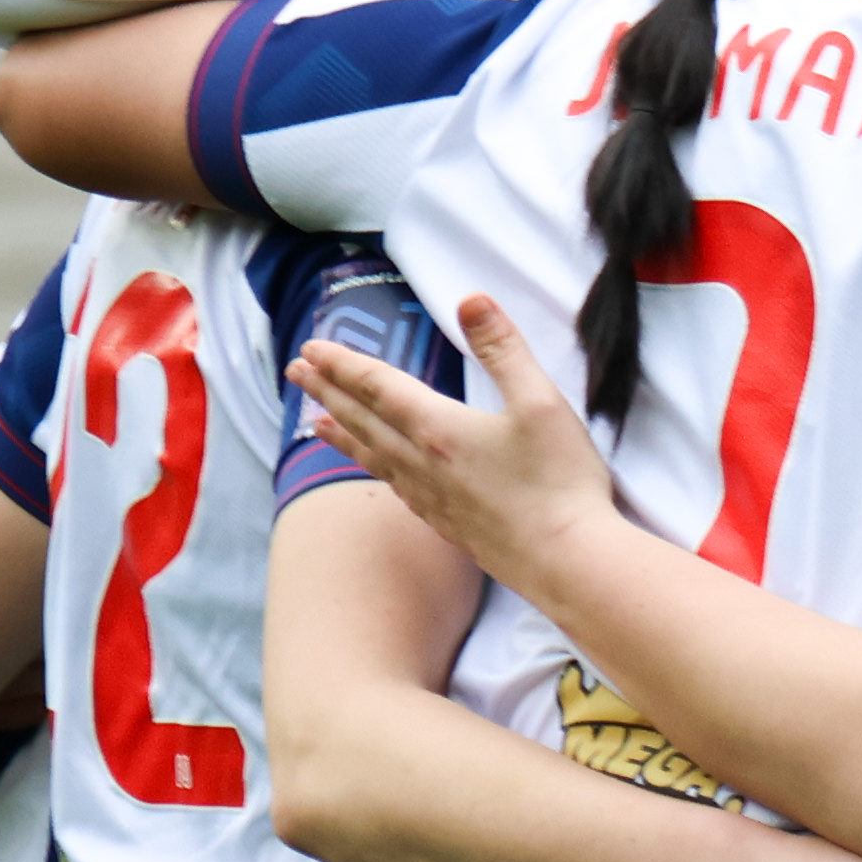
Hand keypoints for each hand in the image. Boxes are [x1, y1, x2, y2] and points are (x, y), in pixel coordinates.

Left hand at [288, 287, 625, 603]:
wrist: (566, 562)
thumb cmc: (559, 482)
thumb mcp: (539, 401)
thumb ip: (503, 349)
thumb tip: (471, 299)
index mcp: (438, 427)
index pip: (378, 386)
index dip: (343, 364)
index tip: (311, 348)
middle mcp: (423, 463)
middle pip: (363, 420)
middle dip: (327, 392)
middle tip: (295, 373)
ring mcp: (432, 498)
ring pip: (373, 457)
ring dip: (341, 434)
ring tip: (314, 423)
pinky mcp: (448, 526)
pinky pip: (395, 488)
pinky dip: (374, 470)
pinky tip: (378, 471)